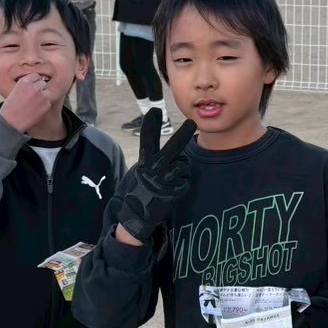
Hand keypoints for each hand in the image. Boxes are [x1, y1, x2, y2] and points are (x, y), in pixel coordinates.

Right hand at [0, 73, 57, 134]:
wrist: (11, 122)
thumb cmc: (10, 108)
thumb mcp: (15, 91)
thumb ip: (26, 86)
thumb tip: (36, 83)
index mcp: (25, 81)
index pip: (36, 76)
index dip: (34, 82)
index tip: (31, 88)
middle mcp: (35, 87)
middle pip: (43, 83)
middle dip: (39, 88)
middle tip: (33, 97)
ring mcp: (42, 95)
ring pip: (47, 92)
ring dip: (43, 96)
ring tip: (34, 104)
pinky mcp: (47, 104)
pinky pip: (48, 102)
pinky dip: (44, 106)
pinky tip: (35, 110)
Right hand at [114, 109, 195, 245]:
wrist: (136, 217)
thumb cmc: (137, 192)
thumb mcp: (138, 172)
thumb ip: (149, 161)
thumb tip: (159, 151)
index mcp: (144, 162)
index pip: (147, 139)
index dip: (151, 124)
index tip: (155, 110)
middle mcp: (155, 169)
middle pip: (172, 148)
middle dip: (182, 134)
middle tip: (191, 122)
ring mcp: (166, 181)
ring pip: (183, 165)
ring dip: (180, 170)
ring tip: (169, 180)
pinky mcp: (175, 192)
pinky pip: (185, 182)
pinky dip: (181, 185)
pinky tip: (172, 192)